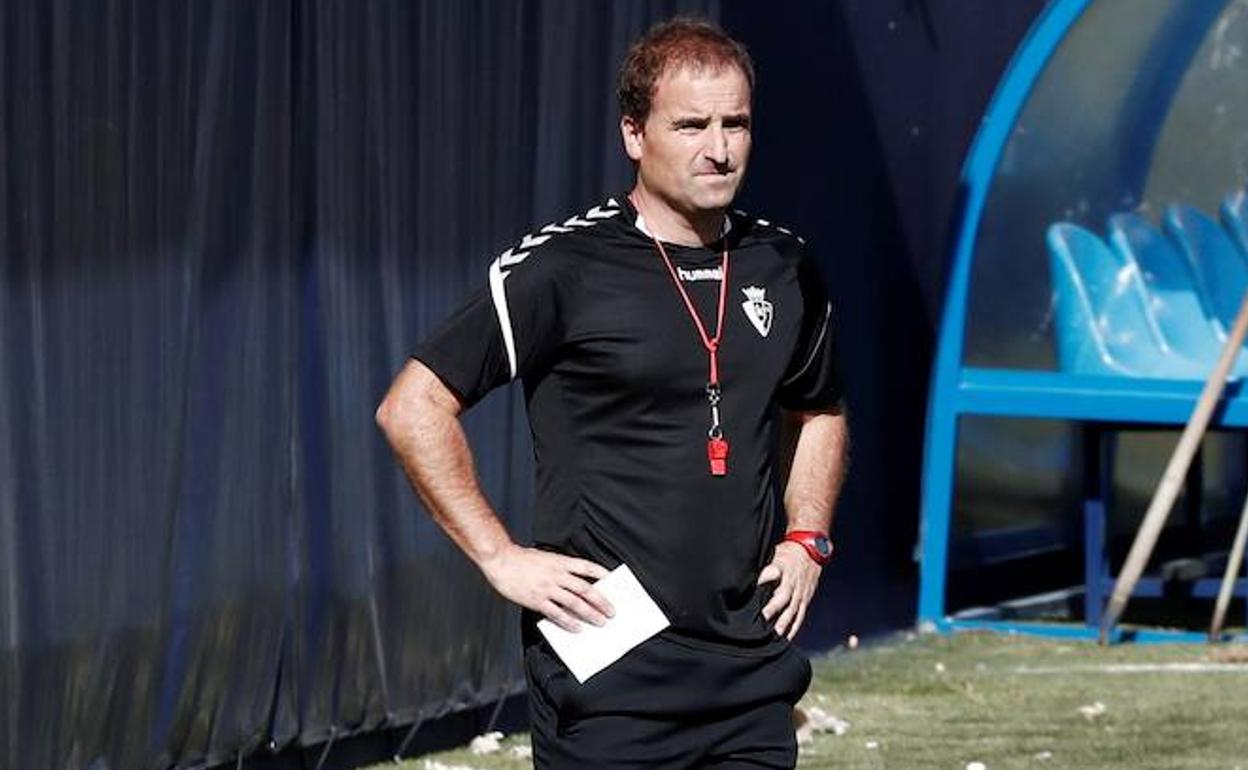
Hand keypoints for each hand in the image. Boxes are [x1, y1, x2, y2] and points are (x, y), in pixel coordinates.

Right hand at [481, 544, 614, 632]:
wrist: (500, 560)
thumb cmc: (521, 559)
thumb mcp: (546, 557)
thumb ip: (560, 568)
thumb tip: (575, 585)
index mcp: (560, 561)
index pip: (586, 566)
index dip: (601, 573)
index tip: (612, 580)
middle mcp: (556, 575)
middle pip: (585, 589)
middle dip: (601, 601)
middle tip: (611, 611)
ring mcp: (547, 588)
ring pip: (574, 603)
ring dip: (590, 613)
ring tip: (600, 622)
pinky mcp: (536, 600)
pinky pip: (556, 613)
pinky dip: (569, 622)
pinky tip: (577, 628)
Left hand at [757, 541, 821, 640]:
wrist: (812, 551)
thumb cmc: (789, 553)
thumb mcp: (777, 554)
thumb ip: (768, 567)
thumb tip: (757, 579)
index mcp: (784, 570)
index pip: (773, 577)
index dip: (765, 585)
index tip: (757, 597)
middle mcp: (794, 583)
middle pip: (784, 598)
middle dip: (774, 610)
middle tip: (764, 621)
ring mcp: (801, 593)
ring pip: (793, 610)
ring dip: (784, 623)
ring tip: (775, 635)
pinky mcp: (805, 599)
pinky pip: (800, 615)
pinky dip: (794, 627)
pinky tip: (787, 637)